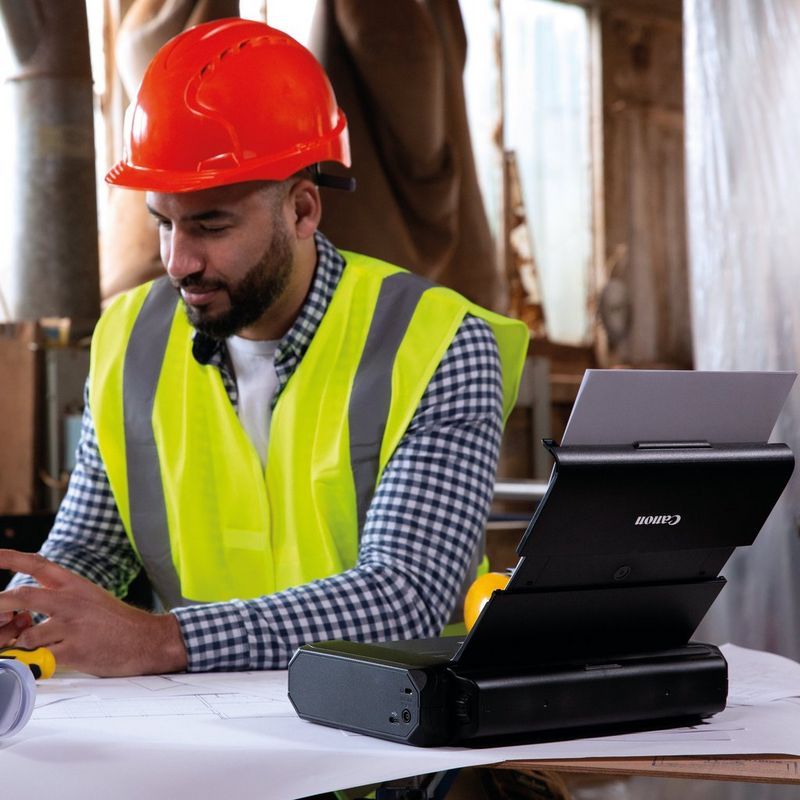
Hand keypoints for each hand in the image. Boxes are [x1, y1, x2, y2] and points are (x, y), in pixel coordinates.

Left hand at [0, 550, 187, 676]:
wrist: (146, 639)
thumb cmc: (115, 621)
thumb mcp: (89, 598)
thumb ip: (56, 599)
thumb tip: (20, 610)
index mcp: (74, 585)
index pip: (36, 564)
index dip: (9, 558)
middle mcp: (71, 601)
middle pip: (21, 596)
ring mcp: (72, 625)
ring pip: (26, 634)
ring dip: (21, 644)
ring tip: (31, 647)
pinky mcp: (74, 650)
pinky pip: (40, 658)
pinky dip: (34, 662)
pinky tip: (43, 662)